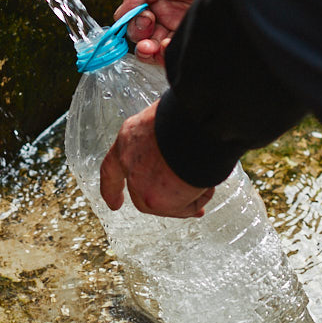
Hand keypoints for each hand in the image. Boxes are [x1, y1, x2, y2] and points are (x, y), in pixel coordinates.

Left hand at [100, 100, 215, 217]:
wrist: (197, 122)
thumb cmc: (190, 116)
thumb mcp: (171, 121)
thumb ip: (168, 141)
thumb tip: (185, 154)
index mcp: (130, 138)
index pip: (112, 167)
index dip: (113, 187)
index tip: (114, 204)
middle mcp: (129, 162)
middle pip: (142, 192)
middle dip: (166, 200)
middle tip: (192, 204)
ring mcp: (138, 182)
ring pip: (164, 202)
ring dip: (190, 194)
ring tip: (208, 177)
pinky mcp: (153, 199)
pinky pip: (183, 205)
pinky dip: (200, 196)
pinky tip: (209, 182)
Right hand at [116, 0, 226, 65]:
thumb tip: (122, 13)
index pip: (133, 19)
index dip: (132, 23)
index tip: (143, 19)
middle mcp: (166, 14)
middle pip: (143, 37)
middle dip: (141, 41)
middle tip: (148, 36)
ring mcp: (180, 26)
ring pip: (157, 48)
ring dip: (152, 51)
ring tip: (157, 47)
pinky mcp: (195, 34)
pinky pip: (176, 51)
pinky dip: (169, 53)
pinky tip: (170, 46)